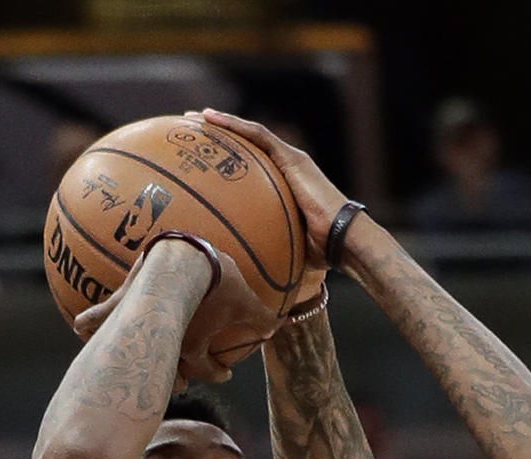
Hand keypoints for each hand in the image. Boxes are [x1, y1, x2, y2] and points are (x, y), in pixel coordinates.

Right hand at [75, 241, 278, 384]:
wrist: (184, 258)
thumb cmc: (217, 281)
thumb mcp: (245, 300)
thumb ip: (259, 316)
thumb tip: (279, 324)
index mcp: (193, 348)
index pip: (207, 370)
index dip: (217, 373)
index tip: (225, 374)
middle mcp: (165, 345)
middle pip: (168, 370)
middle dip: (176, 378)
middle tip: (180, 382)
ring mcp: (142, 326)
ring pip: (133, 351)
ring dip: (133, 358)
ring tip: (133, 362)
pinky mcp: (123, 303)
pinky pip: (100, 317)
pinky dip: (92, 322)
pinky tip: (80, 327)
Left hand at [197, 108, 346, 268]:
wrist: (342, 239)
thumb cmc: (319, 251)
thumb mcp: (282, 246)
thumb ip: (263, 247)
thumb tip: (239, 269)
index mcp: (282, 186)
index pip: (248, 168)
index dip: (224, 160)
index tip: (199, 160)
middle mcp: (284, 168)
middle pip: (244, 146)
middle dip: (215, 137)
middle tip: (188, 132)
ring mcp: (289, 159)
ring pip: (247, 134)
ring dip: (218, 124)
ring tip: (191, 118)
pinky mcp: (291, 157)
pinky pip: (256, 135)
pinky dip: (232, 125)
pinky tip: (208, 118)